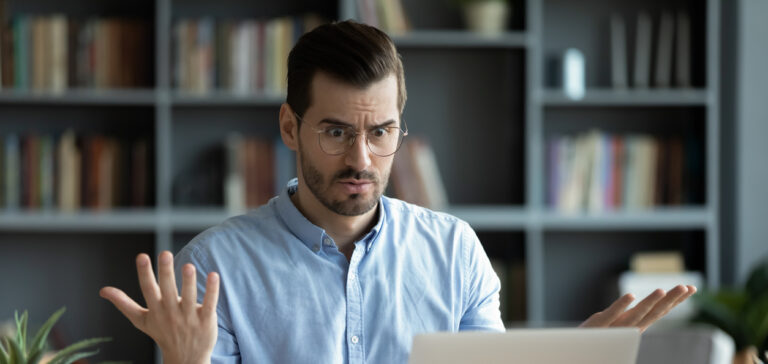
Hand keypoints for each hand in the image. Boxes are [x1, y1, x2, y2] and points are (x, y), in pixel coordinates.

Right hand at [99, 251, 218, 363]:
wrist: (186, 359)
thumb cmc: (162, 333)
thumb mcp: (141, 320)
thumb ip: (124, 304)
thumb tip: (103, 290)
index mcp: (155, 309)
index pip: (148, 289)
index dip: (145, 273)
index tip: (142, 256)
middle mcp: (171, 312)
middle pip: (167, 290)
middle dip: (165, 272)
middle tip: (165, 253)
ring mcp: (189, 317)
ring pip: (189, 296)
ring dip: (188, 281)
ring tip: (188, 266)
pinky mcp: (206, 320)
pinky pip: (209, 304)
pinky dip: (211, 290)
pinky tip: (213, 275)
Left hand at [580, 284, 695, 331]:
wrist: (577, 350)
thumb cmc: (598, 338)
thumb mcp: (619, 327)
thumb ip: (632, 318)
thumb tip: (648, 305)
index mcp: (635, 326)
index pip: (659, 311)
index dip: (675, 300)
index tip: (691, 288)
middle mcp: (629, 327)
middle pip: (654, 312)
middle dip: (671, 300)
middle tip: (686, 286)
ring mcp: (615, 326)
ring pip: (636, 314)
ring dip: (650, 302)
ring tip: (662, 290)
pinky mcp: (599, 325)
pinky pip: (612, 314)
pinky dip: (621, 305)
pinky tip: (631, 295)